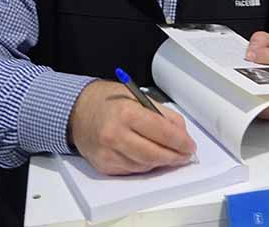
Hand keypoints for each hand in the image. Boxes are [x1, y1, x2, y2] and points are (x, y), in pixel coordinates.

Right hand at [67, 80, 195, 174]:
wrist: (78, 112)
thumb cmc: (109, 101)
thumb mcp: (138, 97)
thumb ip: (163, 115)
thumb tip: (182, 134)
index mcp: (127, 113)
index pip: (162, 132)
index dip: (180, 142)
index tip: (190, 145)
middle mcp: (115, 135)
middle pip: (154, 154)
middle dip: (174, 157)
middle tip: (185, 155)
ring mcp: (108, 153)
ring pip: (145, 165)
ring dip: (161, 162)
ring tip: (170, 155)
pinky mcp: (103, 165)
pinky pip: (132, 170)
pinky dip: (145, 165)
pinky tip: (150, 157)